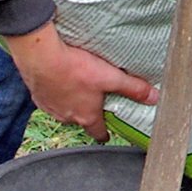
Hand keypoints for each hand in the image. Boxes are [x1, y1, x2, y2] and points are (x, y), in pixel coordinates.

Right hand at [2, 20, 157, 140]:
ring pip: (63, 110)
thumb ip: (132, 88)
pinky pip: (48, 98)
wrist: (40, 56)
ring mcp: (50, 108)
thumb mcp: (110, 77)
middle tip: (94, 99)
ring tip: (76, 85)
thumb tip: (154, 97)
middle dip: (87, 112)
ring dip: (70, 101)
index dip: (105, 133)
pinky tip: (58, 78)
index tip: (108, 132)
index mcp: (86, 117)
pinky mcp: (37, 96)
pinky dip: (54, 91)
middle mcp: (67, 117)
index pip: (98, 134)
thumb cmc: (75, 68)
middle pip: (80, 120)